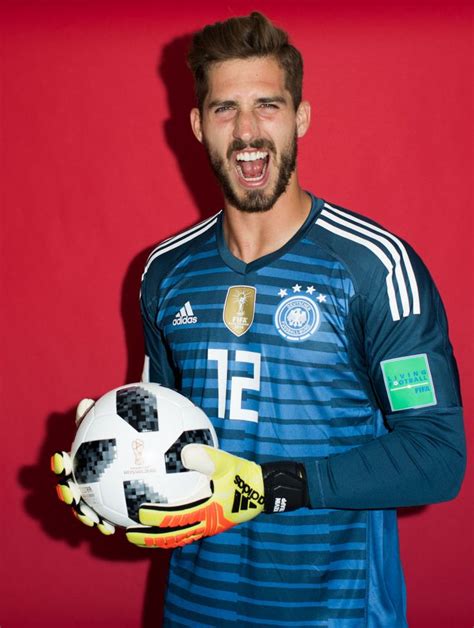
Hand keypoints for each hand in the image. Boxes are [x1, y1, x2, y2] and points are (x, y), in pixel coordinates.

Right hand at [50, 399, 114, 535]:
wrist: (144, 451)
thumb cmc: (123, 432)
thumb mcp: (114, 422)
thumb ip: (99, 417)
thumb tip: (85, 402)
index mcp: (81, 460)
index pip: (65, 462)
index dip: (60, 463)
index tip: (62, 458)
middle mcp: (82, 479)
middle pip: (68, 488)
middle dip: (66, 492)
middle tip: (70, 491)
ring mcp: (93, 496)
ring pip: (81, 508)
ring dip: (82, 514)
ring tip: (90, 518)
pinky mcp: (107, 509)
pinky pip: (102, 519)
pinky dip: (102, 524)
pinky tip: (110, 528)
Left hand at [126, 445, 263, 547]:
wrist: (264, 490)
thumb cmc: (245, 476)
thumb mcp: (228, 464)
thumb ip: (208, 459)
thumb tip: (185, 451)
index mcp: (207, 513)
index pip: (176, 519)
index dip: (156, 518)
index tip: (138, 514)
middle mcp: (206, 524)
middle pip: (172, 538)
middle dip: (150, 538)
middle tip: (129, 535)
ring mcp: (209, 526)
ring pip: (179, 538)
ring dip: (158, 539)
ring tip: (140, 535)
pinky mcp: (212, 523)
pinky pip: (187, 530)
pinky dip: (172, 530)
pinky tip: (163, 520)